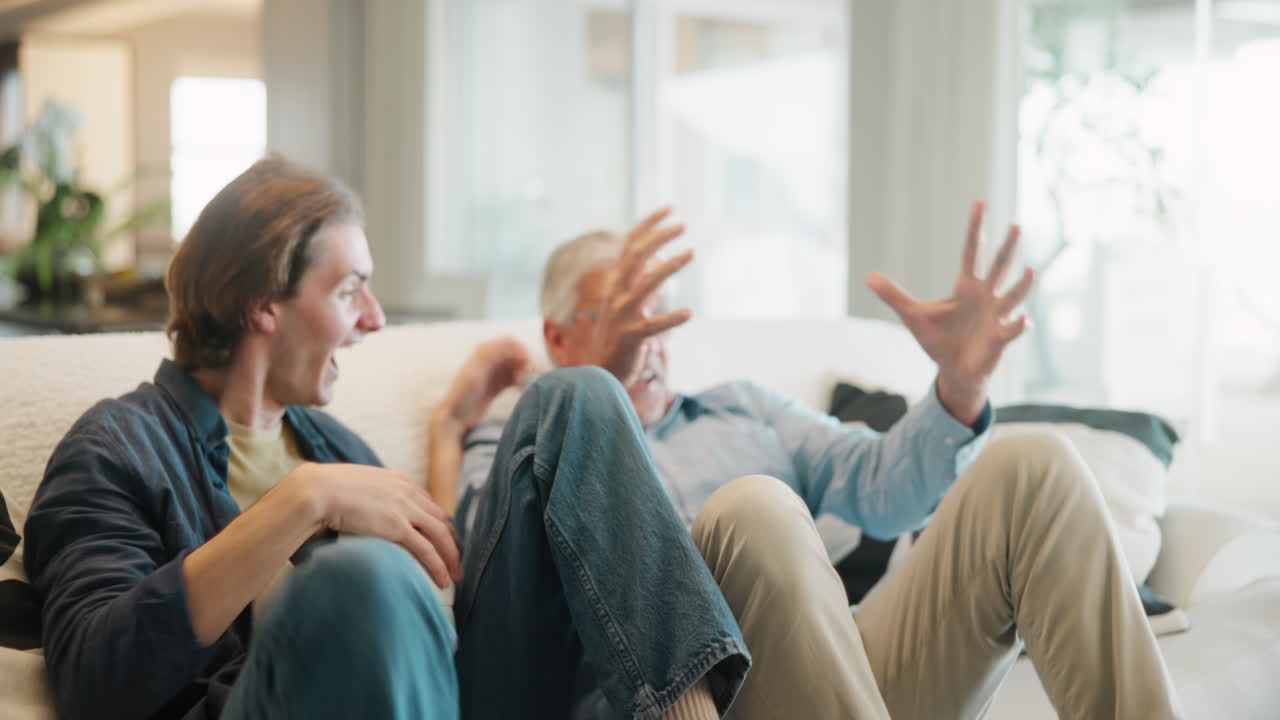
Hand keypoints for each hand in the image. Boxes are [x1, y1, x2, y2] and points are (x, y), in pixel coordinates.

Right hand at [293, 463, 461, 588]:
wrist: (316, 490)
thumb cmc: (325, 490)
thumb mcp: (356, 486)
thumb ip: (368, 495)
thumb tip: (363, 509)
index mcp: (398, 480)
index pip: (428, 504)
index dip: (439, 523)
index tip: (443, 539)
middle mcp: (407, 492)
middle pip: (440, 519)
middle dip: (452, 541)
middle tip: (457, 560)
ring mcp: (404, 508)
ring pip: (440, 535)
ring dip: (451, 557)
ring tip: (455, 576)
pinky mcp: (397, 526)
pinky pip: (426, 549)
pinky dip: (438, 565)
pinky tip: (443, 580)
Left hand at [434, 337, 537, 434]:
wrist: (454, 418)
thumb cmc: (462, 395)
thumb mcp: (474, 373)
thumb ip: (489, 355)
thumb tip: (510, 341)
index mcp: (484, 351)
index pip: (512, 343)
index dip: (523, 352)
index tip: (529, 368)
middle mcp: (490, 359)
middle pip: (517, 354)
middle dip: (527, 364)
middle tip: (532, 379)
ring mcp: (494, 372)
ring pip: (518, 366)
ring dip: (526, 373)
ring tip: (527, 386)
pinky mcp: (497, 385)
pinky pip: (515, 378)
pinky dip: (522, 382)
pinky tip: (522, 391)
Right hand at [584, 206, 693, 384]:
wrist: (600, 373)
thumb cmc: (619, 336)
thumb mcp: (626, 302)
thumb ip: (639, 281)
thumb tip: (656, 259)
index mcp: (617, 283)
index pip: (631, 244)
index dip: (649, 224)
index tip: (671, 208)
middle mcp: (617, 294)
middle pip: (636, 255)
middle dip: (659, 237)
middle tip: (683, 225)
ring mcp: (623, 315)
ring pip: (646, 284)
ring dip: (669, 266)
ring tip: (690, 252)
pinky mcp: (631, 337)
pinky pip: (653, 325)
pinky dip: (672, 318)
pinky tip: (689, 313)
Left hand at [866, 201, 1033, 423]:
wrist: (953, 371)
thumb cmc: (938, 340)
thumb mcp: (912, 316)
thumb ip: (893, 295)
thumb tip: (869, 277)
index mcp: (966, 286)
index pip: (972, 251)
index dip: (976, 227)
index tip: (980, 202)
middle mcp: (986, 296)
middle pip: (998, 267)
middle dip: (1007, 248)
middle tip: (1016, 225)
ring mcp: (996, 316)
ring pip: (1013, 296)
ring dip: (1022, 285)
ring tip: (1031, 271)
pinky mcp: (999, 339)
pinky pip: (1011, 330)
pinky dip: (1018, 325)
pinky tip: (1023, 320)